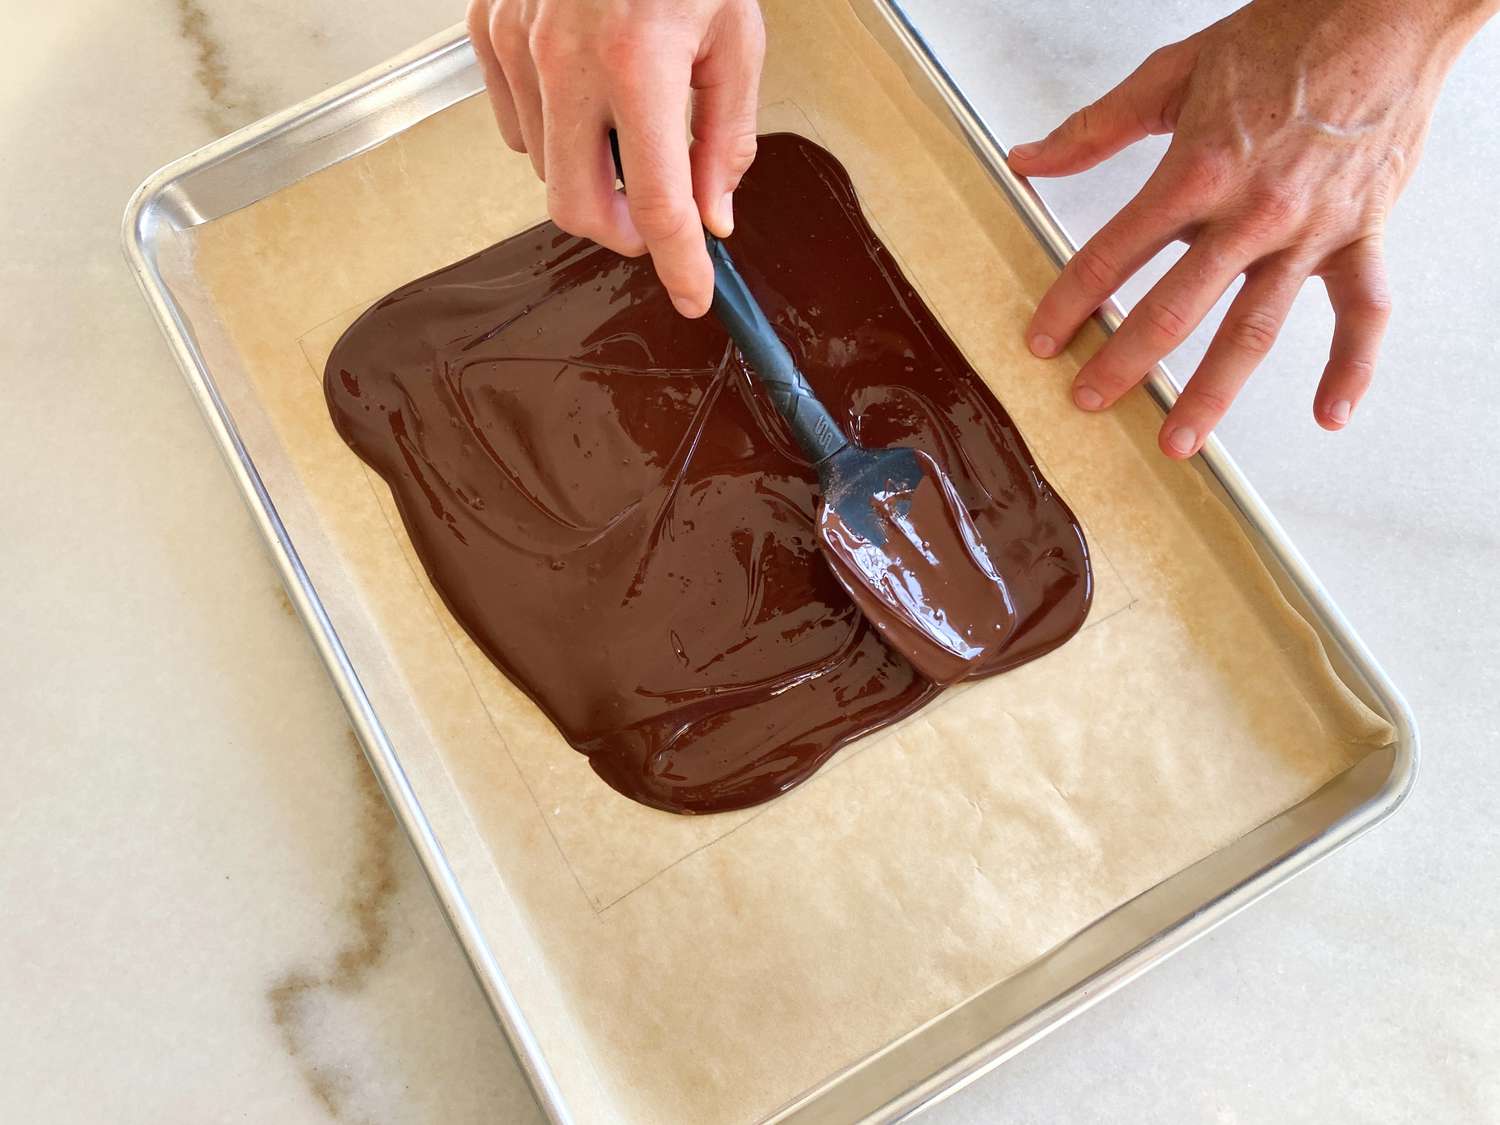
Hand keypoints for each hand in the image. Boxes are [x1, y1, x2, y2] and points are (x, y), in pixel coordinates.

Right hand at [467, 0, 764, 317]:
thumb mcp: (736, 37)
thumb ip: (725, 136)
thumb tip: (715, 213)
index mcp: (639, 60)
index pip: (660, 203)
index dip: (679, 264)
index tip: (693, 296)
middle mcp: (565, 57)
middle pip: (577, 207)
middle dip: (624, 233)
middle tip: (659, 220)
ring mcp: (516, 44)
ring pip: (542, 170)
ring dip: (590, 176)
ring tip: (628, 131)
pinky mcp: (489, 29)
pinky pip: (514, 124)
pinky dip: (554, 134)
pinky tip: (587, 98)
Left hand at [1010, 0, 1491, 457]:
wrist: (1388, 10)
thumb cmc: (1284, 38)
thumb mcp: (1175, 73)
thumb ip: (1095, 127)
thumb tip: (1026, 160)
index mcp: (1197, 171)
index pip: (1114, 254)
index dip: (1069, 302)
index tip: (1042, 342)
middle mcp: (1251, 213)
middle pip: (1174, 308)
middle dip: (1124, 362)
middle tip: (1088, 402)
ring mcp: (1309, 232)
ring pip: (1254, 330)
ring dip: (1213, 392)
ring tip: (1177, 441)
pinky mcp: (1362, 235)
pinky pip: (1362, 313)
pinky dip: (1353, 367)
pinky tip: (1328, 416)